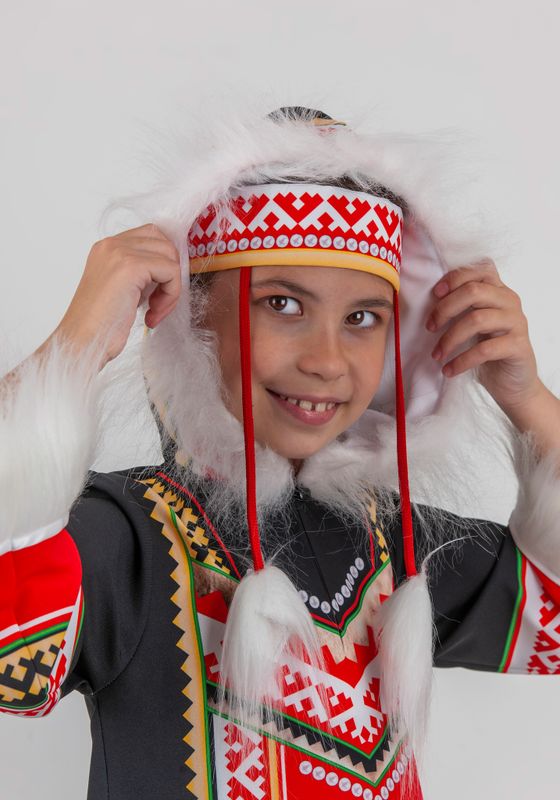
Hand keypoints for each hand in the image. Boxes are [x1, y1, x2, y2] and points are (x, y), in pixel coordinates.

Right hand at [53, 223, 180, 369]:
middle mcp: (111, 245)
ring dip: (171, 287)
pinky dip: (171, 295)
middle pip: (163, 242)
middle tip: (159, 303)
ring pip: (170, 257)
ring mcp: (120, 253)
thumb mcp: (121, 289)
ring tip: (155, 310)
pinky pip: (171, 271)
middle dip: (170, 274)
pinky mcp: (131, 266)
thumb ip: (140, 274)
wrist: (83, 342)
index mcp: (107, 248)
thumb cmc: (101, 325)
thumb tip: (169, 269)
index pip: (151, 236)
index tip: (157, 292)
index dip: (163, 263)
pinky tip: (153, 314)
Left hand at [425, 259, 539, 411]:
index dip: (455, 277)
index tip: (435, 294)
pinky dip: (462, 360)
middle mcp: (510, 301)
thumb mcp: (473, 325)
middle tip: (430, 327)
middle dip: (445, 308)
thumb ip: (462, 307)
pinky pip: (485, 349)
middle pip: (474, 291)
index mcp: (498, 291)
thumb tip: (429, 299)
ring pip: (477, 319)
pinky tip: (449, 370)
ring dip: (450, 338)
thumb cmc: (487, 351)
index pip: (480, 269)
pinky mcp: (518, 346)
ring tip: (436, 355)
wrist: (512, 383)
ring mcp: (517, 322)